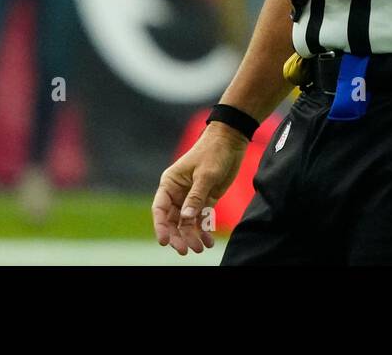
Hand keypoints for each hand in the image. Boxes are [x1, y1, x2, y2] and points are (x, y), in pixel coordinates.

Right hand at [151, 122, 247, 256]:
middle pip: (173, 220)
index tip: (164, 241)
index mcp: (170, 183)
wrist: (231, 141)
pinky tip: (208, 241)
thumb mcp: (205, 174)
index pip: (160, 209)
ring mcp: (191, 198)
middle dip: (178, 236)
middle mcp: (177, 193)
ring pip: (186, 222)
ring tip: (199, 248)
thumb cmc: (213, 152)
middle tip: (185, 250)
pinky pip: (201, 219)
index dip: (160, 226)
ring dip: (191, 236)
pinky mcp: (205, 200)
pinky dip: (204, 230)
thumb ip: (196, 196)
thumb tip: (186, 218)